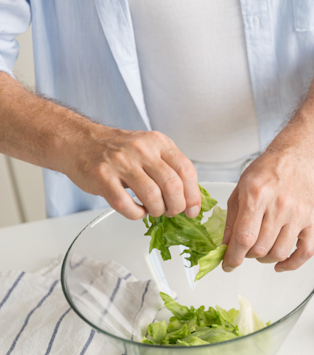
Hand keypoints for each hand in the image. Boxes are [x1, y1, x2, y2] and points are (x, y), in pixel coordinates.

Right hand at [64, 126, 199, 219]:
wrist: (78, 141)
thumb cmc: (117, 150)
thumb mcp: (149, 148)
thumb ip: (169, 168)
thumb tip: (190, 198)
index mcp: (158, 142)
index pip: (186, 170)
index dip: (193, 195)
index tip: (193, 209)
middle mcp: (142, 149)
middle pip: (172, 185)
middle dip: (177, 206)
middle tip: (172, 212)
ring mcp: (121, 162)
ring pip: (152, 196)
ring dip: (157, 211)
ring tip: (153, 210)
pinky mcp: (102, 177)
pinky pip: (126, 204)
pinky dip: (136, 214)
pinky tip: (136, 210)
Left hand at [221, 151, 313, 272]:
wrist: (293, 160)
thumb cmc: (266, 173)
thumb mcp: (239, 191)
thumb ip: (232, 222)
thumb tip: (226, 248)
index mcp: (257, 195)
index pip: (245, 237)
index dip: (234, 257)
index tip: (228, 265)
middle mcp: (280, 205)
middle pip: (261, 248)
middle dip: (248, 255)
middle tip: (245, 250)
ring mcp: (299, 213)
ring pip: (280, 252)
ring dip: (266, 258)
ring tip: (262, 250)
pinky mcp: (313, 219)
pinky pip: (306, 251)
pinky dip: (292, 264)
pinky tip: (281, 264)